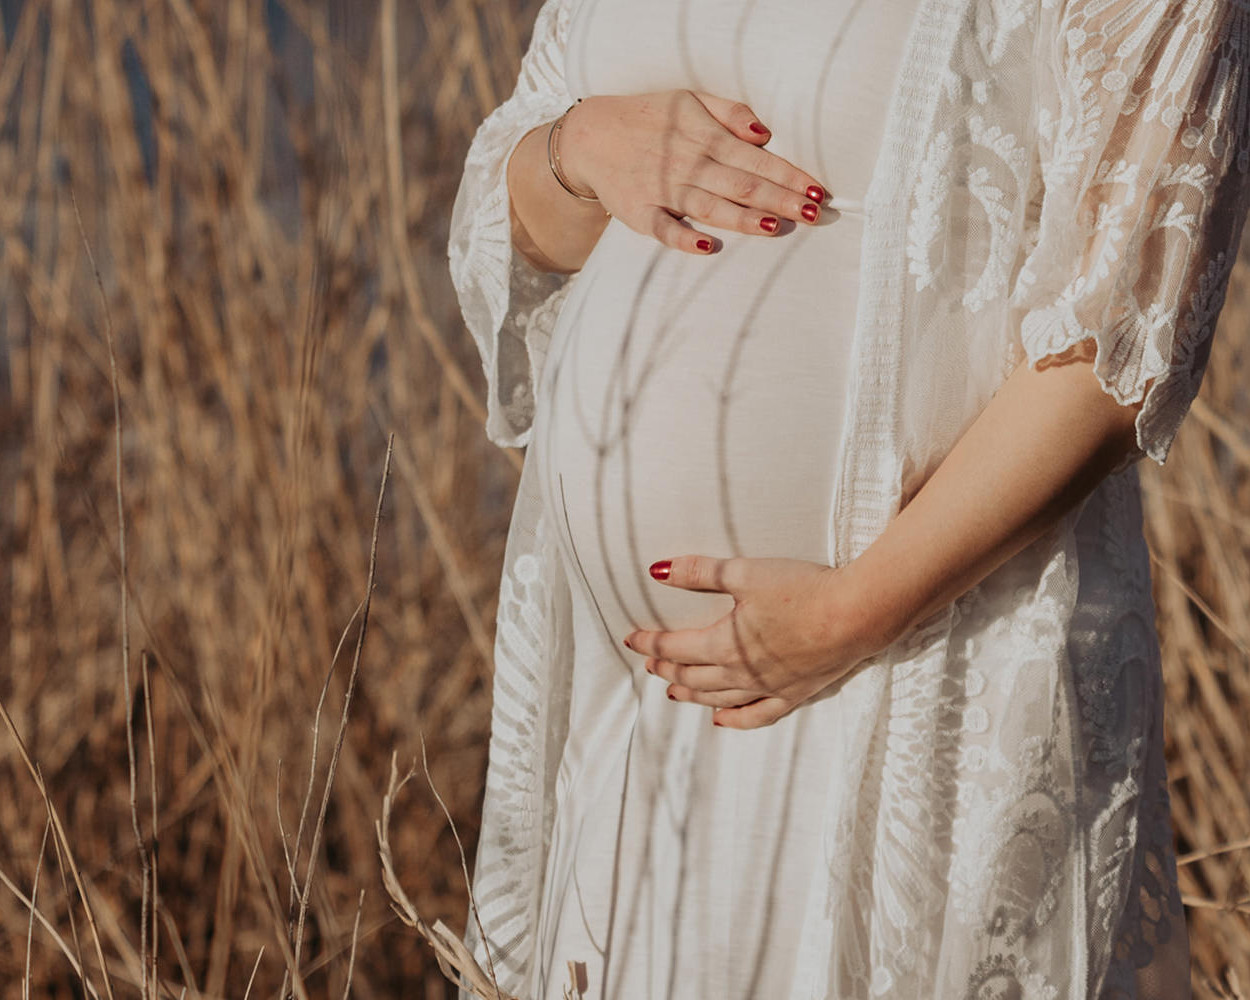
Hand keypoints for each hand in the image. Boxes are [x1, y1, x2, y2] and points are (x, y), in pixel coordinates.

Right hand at [558, 90, 828, 254]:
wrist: (591, 137)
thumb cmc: (649, 119)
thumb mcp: (689, 100)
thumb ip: (730, 113)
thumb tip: (765, 133)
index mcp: (706, 137)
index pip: (758, 160)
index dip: (791, 175)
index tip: (819, 191)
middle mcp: (689, 164)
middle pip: (743, 185)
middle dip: (781, 199)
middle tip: (815, 215)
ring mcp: (665, 191)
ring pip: (712, 207)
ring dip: (746, 218)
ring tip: (778, 226)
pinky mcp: (641, 214)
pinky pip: (665, 230)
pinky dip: (684, 239)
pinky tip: (707, 247)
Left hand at [622, 555, 882, 729]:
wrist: (857, 614)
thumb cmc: (802, 589)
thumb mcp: (745, 572)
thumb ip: (699, 572)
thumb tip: (657, 570)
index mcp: (725, 644)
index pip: (676, 648)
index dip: (650, 644)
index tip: (632, 639)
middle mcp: (742, 673)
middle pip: (693, 677)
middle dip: (667, 670)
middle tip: (650, 664)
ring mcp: (769, 688)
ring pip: (719, 698)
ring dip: (692, 695)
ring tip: (673, 693)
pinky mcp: (796, 693)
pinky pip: (758, 715)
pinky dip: (735, 719)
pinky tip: (721, 720)